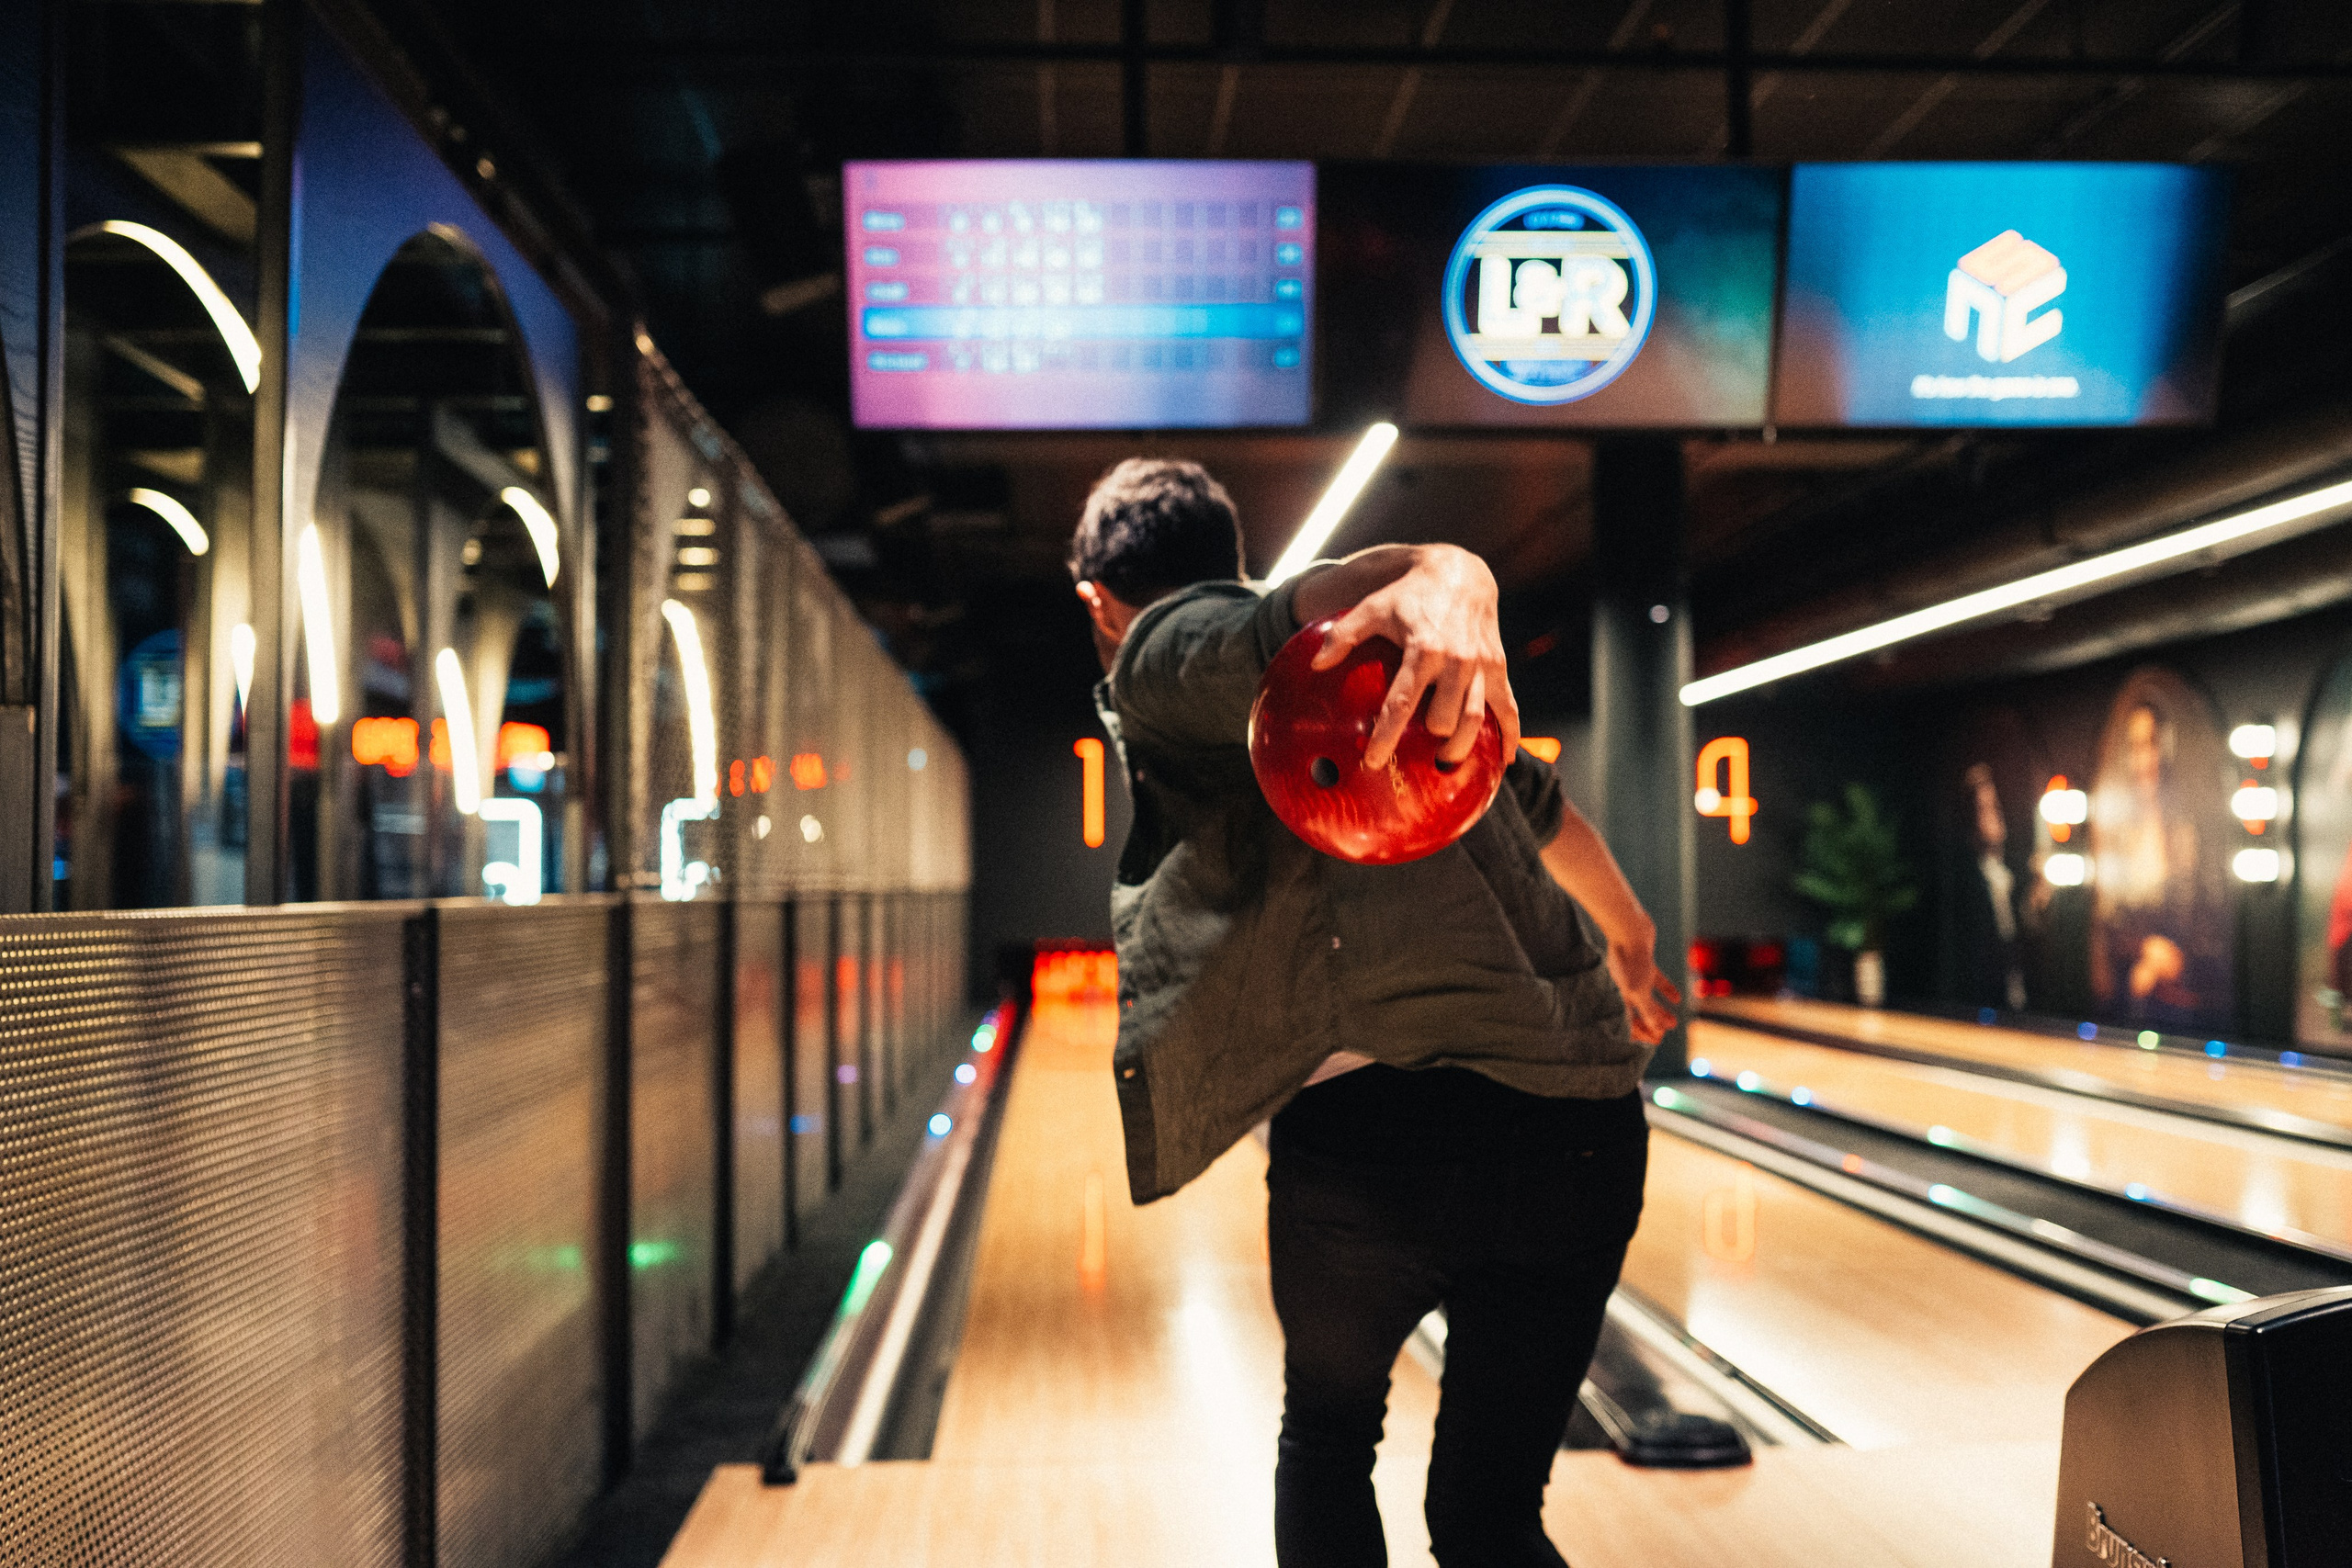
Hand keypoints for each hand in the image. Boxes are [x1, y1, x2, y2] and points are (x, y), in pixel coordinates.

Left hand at [1309, 544, 1520, 769]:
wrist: (1460, 573)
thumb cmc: (1410, 595)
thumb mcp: (1373, 607)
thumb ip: (1344, 635)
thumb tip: (1315, 663)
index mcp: (1423, 650)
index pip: (1402, 703)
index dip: (1387, 735)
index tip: (1374, 761)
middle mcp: (1456, 661)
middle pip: (1444, 718)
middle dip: (1431, 743)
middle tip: (1415, 762)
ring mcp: (1481, 666)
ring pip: (1476, 718)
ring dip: (1463, 747)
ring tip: (1446, 764)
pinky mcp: (1499, 667)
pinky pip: (1509, 708)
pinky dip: (1510, 735)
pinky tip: (1504, 759)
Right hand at [1607, 938, 1682, 1045]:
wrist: (1629, 929)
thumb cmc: (1630, 960)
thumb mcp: (1639, 990)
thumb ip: (1647, 1010)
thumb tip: (1656, 1029)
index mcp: (1619, 996)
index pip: (1627, 1021)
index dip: (1641, 1033)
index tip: (1656, 1040)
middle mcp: (1625, 987)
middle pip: (1638, 1012)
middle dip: (1652, 1025)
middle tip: (1665, 1035)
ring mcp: (1635, 975)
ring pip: (1648, 998)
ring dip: (1661, 1011)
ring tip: (1674, 1022)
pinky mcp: (1645, 963)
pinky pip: (1656, 980)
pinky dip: (1666, 990)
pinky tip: (1677, 999)